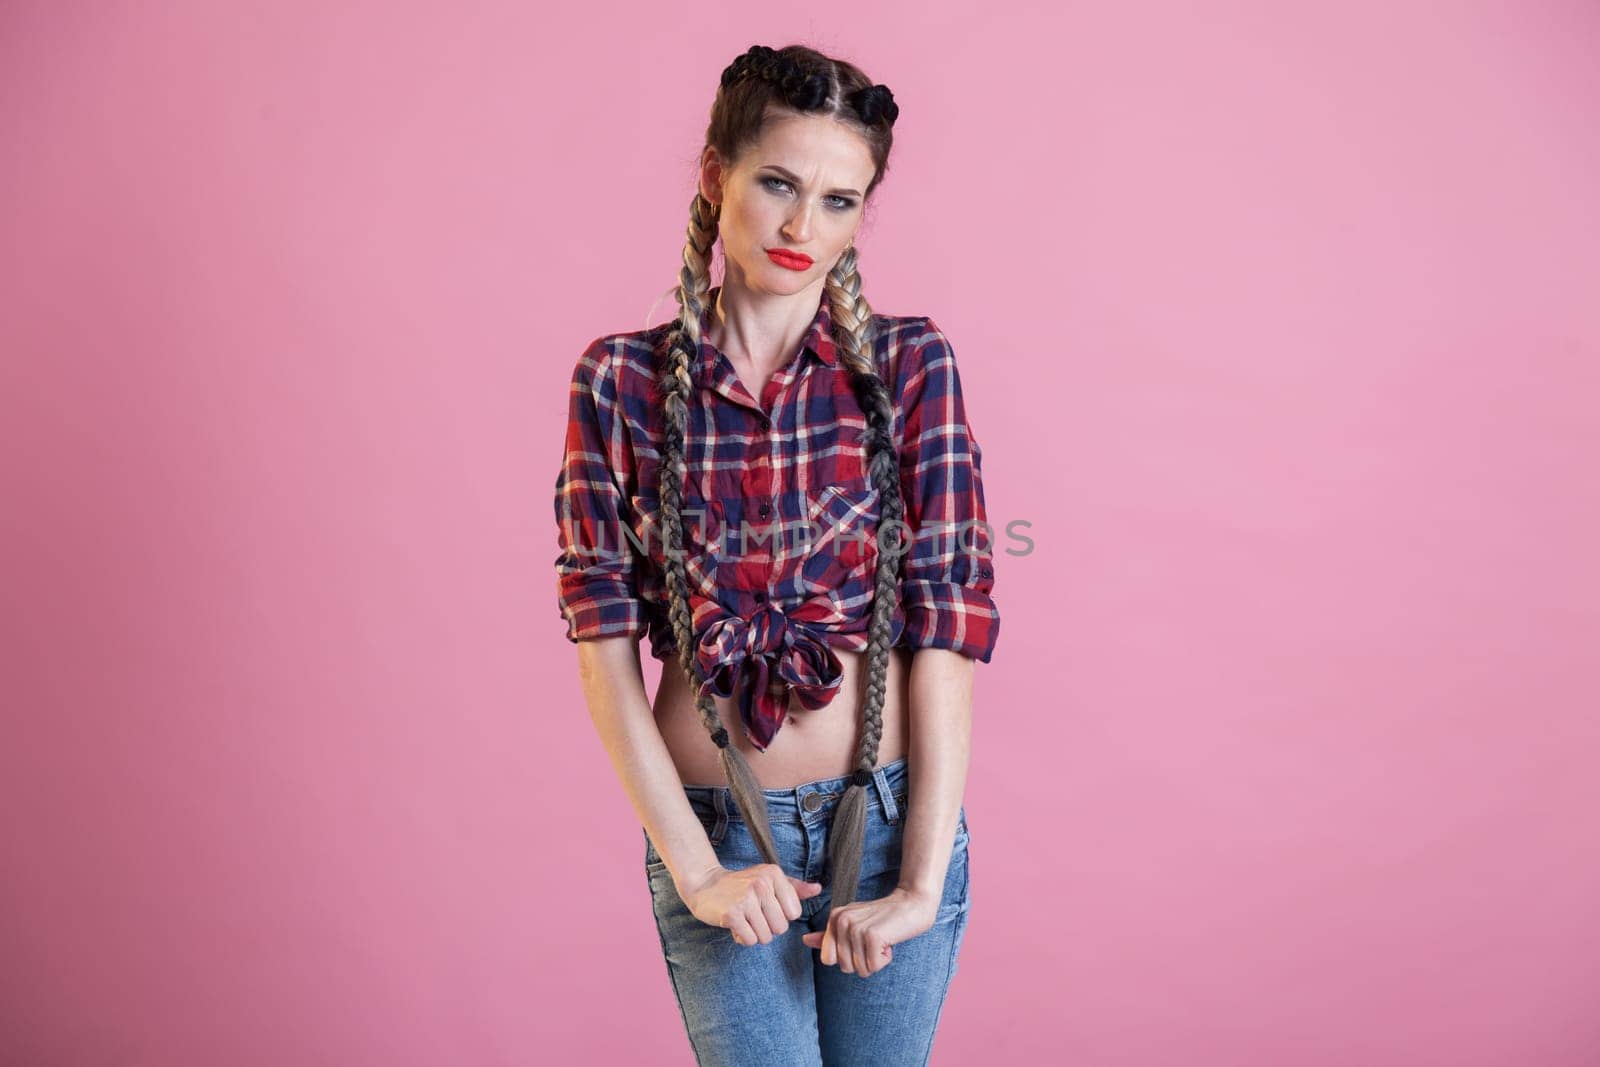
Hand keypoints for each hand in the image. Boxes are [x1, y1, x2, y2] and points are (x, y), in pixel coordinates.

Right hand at [678, 864, 822, 945]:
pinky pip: (750, 940)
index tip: (766, 907)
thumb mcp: (768, 879)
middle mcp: (762, 884)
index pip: (794, 912)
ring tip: (744, 919)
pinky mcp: (732, 914)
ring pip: (766, 937)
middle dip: (768, 928)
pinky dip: (743, 938)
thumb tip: (818, 889)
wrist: (705, 885)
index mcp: (774, 874)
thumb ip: (794, 887)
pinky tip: (735, 925)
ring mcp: (746, 899)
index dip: (782, 916)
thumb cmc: (741, 884)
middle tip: (753, 915)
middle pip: (781, 928)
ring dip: (755, 934)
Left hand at [801, 886, 938, 977]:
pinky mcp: (872, 936)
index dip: (849, 958)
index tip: (862, 942)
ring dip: (875, 961)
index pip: (828, 960)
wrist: (913, 903)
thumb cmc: (884, 917)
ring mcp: (856, 928)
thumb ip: (829, 935)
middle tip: (875, 941)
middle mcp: (841, 921)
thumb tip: (804, 940)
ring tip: (883, 940)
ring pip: (860, 969)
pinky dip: (885, 960)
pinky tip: (889, 942)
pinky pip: (873, 967)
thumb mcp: (854, 923)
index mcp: (834, 918)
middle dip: (863, 961)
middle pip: (844, 967)